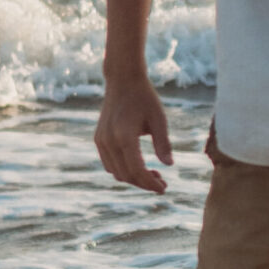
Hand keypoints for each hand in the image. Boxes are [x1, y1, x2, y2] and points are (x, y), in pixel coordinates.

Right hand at [96, 73, 175, 190]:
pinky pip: (109, 163)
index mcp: (124, 136)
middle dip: (143, 183)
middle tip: (162, 183)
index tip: (164, 188)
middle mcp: (108, 141)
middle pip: (125, 175)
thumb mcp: (159, 119)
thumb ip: (163, 143)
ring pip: (115, 172)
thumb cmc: (145, 98)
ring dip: (133, 178)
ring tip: (153, 175)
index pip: (136, 170)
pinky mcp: (98, 139)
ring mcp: (101, 141)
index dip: (150, 183)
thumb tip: (169, 165)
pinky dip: (123, 170)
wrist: (123, 81)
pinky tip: (139, 166)